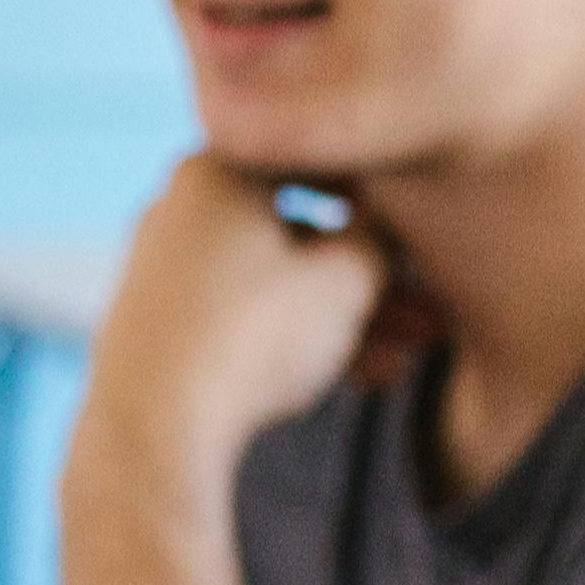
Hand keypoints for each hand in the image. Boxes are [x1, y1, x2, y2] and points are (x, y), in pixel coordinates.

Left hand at [69, 155, 394, 494]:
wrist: (152, 433)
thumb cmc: (252, 340)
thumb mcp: (345, 281)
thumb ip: (380, 240)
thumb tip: (394, 225)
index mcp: (216, 168)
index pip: (317, 150)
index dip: (384, 187)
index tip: (424, 220)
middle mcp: (180, 206)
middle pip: (301, 228)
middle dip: (373, 276)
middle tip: (431, 309)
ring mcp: (164, 268)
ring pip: (278, 280)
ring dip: (347, 315)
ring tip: (410, 357)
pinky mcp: (158, 324)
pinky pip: (244, 314)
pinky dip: (298, 337)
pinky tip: (362, 377)